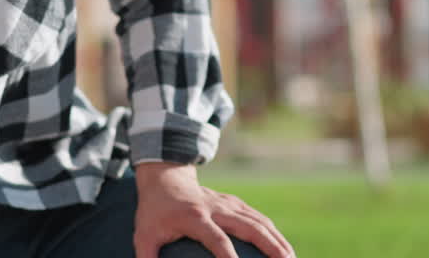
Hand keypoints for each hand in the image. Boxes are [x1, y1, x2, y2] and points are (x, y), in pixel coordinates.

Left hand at [133, 162, 294, 257]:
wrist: (165, 178)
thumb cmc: (154, 212)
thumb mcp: (144, 235)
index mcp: (194, 217)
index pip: (216, 238)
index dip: (228, 255)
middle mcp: (216, 208)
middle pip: (249, 226)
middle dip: (270, 246)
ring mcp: (228, 204)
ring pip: (259, 221)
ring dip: (278, 240)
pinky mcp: (235, 203)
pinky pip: (259, 218)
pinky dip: (274, 233)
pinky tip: (284, 249)